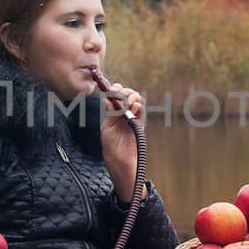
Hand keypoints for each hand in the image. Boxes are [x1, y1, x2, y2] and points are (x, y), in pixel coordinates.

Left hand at [100, 80, 145, 200]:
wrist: (119, 159)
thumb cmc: (111, 145)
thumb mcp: (107, 127)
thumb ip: (110, 113)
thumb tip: (107, 99)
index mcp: (115, 112)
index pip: (117, 95)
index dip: (115, 90)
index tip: (111, 89)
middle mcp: (124, 112)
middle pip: (128, 94)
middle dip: (124, 91)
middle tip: (119, 94)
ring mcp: (133, 117)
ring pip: (136, 100)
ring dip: (132, 97)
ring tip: (127, 102)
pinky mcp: (139, 123)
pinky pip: (141, 111)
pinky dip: (138, 106)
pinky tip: (134, 107)